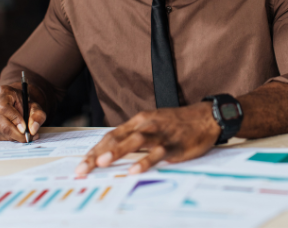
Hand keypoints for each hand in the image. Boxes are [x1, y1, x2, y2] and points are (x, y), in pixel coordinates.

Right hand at [0, 82, 46, 141]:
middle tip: (29, 136)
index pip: (4, 108)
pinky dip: (11, 137)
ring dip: (16, 136)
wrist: (17, 103)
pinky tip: (17, 132)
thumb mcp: (35, 106)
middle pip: (2, 124)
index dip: (15, 119)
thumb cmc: (25, 104)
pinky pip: (0, 136)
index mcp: (3, 92)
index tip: (25, 128)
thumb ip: (37, 116)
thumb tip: (33, 130)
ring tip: (26, 133)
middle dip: (17, 133)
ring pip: (2, 132)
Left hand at [76, 102, 220, 174]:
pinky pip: (156, 153)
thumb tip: (113, 152)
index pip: (111, 135)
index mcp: (138, 121)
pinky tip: (134, 170)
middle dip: (97, 154)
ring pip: (134, 142)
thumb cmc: (177, 124)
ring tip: (101, 163)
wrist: (205, 117)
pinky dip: (144, 161)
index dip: (95, 150)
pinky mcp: (173, 144)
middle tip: (82, 169)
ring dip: (116, 152)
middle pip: (117, 139)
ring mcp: (159, 134)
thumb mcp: (152, 125)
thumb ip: (134, 136)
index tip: (82, 164)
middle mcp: (146, 125)